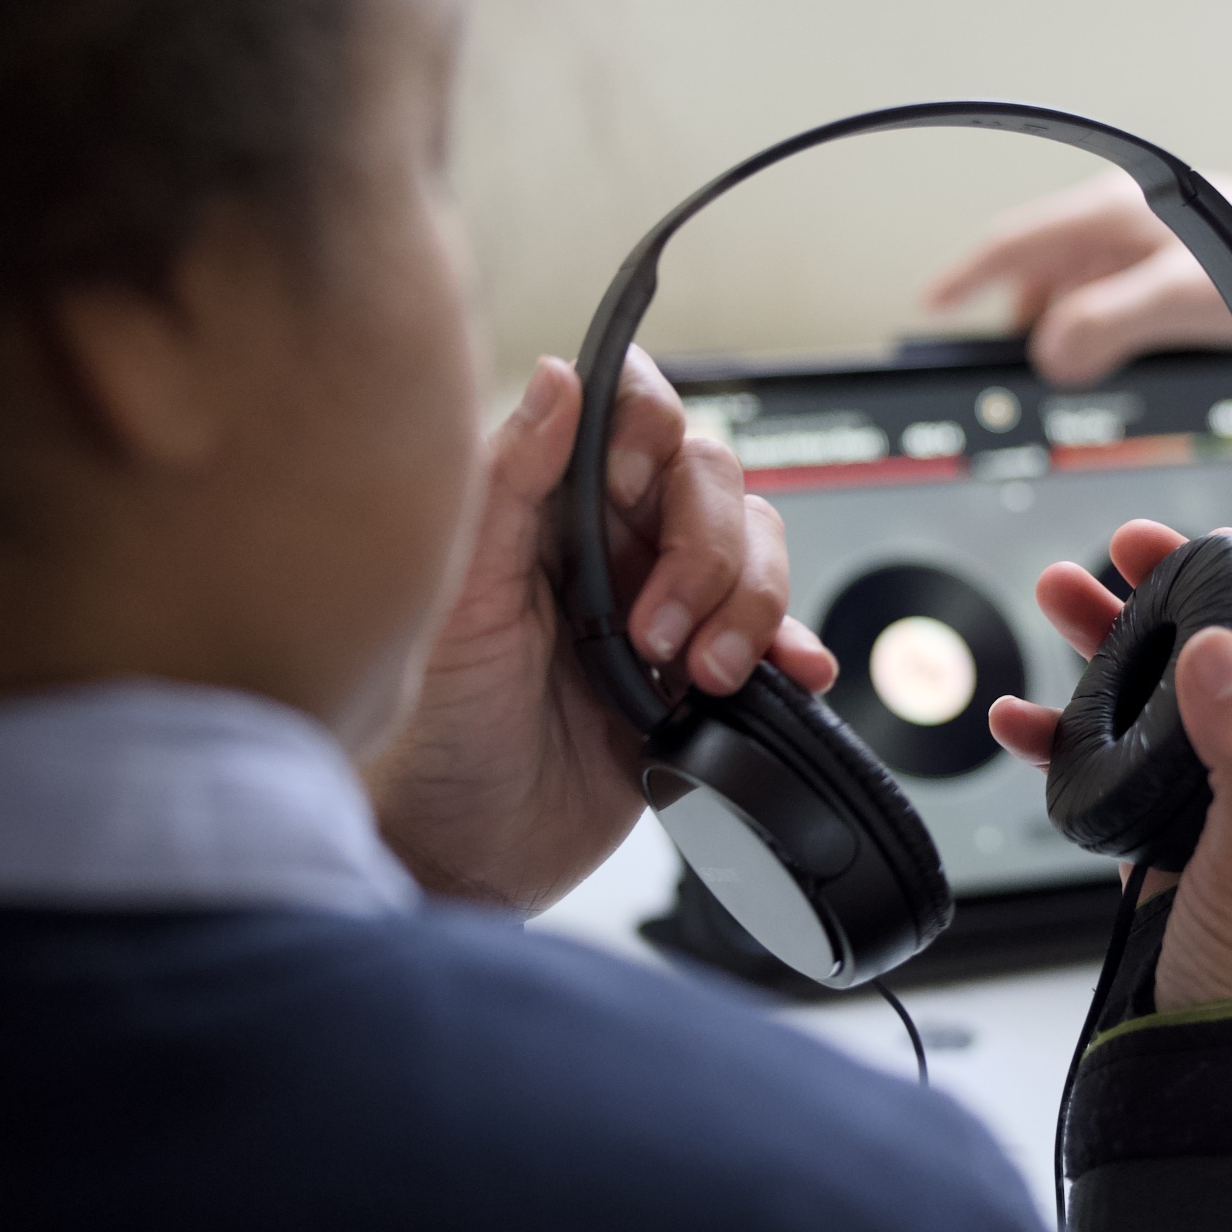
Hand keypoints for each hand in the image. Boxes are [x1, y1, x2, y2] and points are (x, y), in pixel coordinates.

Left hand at [366, 351, 836, 911]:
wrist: (472, 854)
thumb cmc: (438, 730)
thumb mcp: (458, 600)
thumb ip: (506, 483)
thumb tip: (558, 377)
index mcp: (549, 506)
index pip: (628, 411)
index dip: (649, 430)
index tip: (630, 486)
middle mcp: (613, 542)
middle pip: (710, 479)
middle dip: (703, 552)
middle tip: (654, 631)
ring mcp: (664, 604)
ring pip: (755, 549)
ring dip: (748, 607)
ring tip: (697, 675)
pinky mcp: (701, 671)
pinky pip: (777, 633)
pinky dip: (794, 647)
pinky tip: (787, 673)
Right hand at [925, 172, 1231, 386]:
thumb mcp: (1180, 297)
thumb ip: (1103, 324)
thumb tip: (1046, 355)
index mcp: (1116, 208)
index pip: (1016, 241)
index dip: (967, 275)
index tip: (929, 306)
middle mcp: (1130, 222)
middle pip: (1044, 273)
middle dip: (1020, 320)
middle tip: (1003, 372)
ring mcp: (1158, 253)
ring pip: (1083, 297)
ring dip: (1069, 336)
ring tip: (1063, 379)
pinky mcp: (1188, 283)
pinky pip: (1123, 314)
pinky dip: (1106, 341)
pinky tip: (1118, 370)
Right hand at [991, 521, 1231, 1008]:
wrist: (1207, 1083)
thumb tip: (1223, 652)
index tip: (1218, 551)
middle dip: (1174, 606)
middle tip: (1121, 555)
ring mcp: (1230, 815)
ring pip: (1172, 705)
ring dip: (1112, 656)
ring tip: (1059, 599)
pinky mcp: (1171, 845)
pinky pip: (1122, 769)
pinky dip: (1071, 739)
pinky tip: (1023, 718)